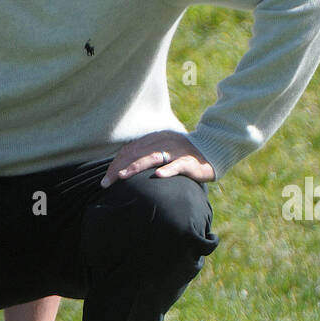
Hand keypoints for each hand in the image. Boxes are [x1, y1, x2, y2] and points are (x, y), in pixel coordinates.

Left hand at [100, 130, 215, 187]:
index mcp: (155, 138)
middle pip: (137, 153)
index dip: (116, 162)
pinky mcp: (189, 161)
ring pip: (153, 157)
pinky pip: (177, 165)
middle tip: (107, 182)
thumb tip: (124, 167)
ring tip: (123, 176)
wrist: (212, 150)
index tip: (106, 178)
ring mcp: (176, 151)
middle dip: (120, 167)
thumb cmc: (184, 154)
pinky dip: (167, 170)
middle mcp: (163, 142)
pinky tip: (158, 176)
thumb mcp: (163, 150)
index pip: (131, 149)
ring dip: (136, 167)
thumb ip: (147, 154)